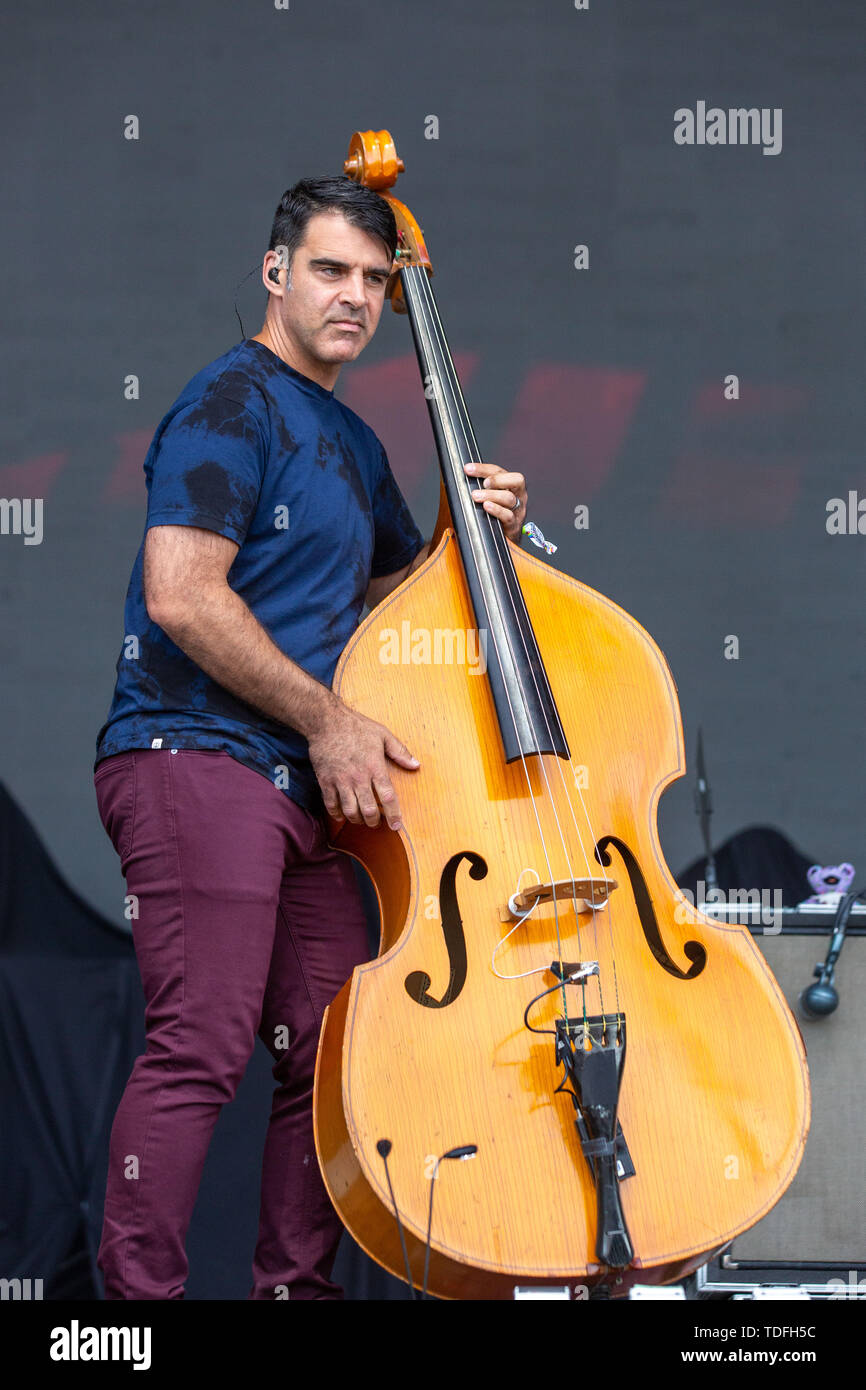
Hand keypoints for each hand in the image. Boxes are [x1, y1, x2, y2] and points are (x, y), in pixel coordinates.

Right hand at [306, 700, 419, 830]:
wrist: (326, 721)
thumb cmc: (356, 726)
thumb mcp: (383, 735)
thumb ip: (400, 751)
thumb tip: (416, 765)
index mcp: (375, 767)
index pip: (387, 797)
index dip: (394, 814)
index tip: (397, 825)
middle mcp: (358, 777)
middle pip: (368, 810)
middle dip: (374, 821)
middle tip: (376, 822)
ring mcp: (340, 781)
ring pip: (350, 811)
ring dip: (357, 820)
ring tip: (361, 819)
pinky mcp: (325, 781)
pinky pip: (331, 805)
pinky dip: (337, 814)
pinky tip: (342, 814)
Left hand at [464, 462, 526, 540]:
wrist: (502, 539)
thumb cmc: (493, 515)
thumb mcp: (488, 497)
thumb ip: (479, 487)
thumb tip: (459, 477)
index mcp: (510, 485)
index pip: (499, 471)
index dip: (483, 469)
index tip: (468, 469)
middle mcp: (518, 495)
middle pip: (515, 480)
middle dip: (496, 479)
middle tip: (482, 483)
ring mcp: (518, 510)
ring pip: (509, 498)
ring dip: (491, 495)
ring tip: (476, 496)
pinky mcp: (514, 525)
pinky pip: (508, 516)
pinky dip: (496, 510)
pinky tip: (486, 507)